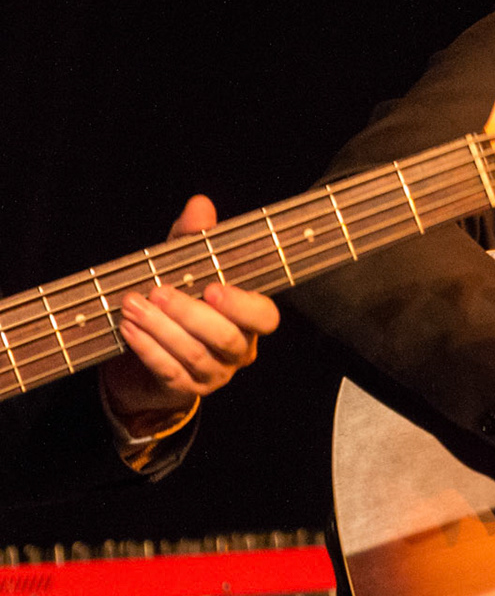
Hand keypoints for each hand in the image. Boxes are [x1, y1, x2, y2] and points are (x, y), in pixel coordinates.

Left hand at [100, 195, 280, 431]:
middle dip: (189, 313)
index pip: (264, 317)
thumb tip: (200, 205)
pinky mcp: (185, 390)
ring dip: (160, 328)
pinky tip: (128, 329)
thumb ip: (193, 239)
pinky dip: (147, 349)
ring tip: (132, 305)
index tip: (213, 288)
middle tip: (157, 292)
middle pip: (225, 337)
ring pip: (194, 354)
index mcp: (249, 320)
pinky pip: (169, 372)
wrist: (146, 359)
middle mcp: (238, 350)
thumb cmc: (176, 304)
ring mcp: (213, 373)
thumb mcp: (184, 268)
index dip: (242, 305)